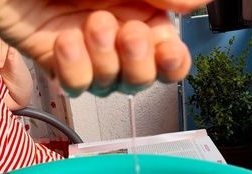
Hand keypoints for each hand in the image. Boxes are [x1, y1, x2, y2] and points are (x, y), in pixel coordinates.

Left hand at [0, 0, 209, 96]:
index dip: (172, 61)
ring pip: (111, 86)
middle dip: (139, 64)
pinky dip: (74, 70)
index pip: (168, 50)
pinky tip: (65, 40)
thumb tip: (198, 2)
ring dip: (105, 63)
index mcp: (138, 5)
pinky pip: (75, 85)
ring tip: (89, 26)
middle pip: (144, 78)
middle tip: (128, 34)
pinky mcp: (53, 56)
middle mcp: (115, 28)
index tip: (168, 51)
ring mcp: (84, 45)